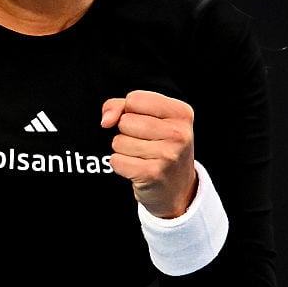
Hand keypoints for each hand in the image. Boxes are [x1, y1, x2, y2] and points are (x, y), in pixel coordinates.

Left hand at [101, 89, 197, 218]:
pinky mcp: (153, 175)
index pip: (134, 99)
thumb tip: (106, 121)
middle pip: (125, 121)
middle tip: (145, 143)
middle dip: (126, 131)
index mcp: (181, 112)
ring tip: (142, 156)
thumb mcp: (148, 117)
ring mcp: (168, 155)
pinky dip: (120, 164)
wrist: (177, 187)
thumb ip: (120, 106)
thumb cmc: (159, 144)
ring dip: (123, 149)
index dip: (130, 111)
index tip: (145, 122)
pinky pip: (116, 160)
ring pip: (118, 141)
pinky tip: (136, 168)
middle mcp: (178, 133)